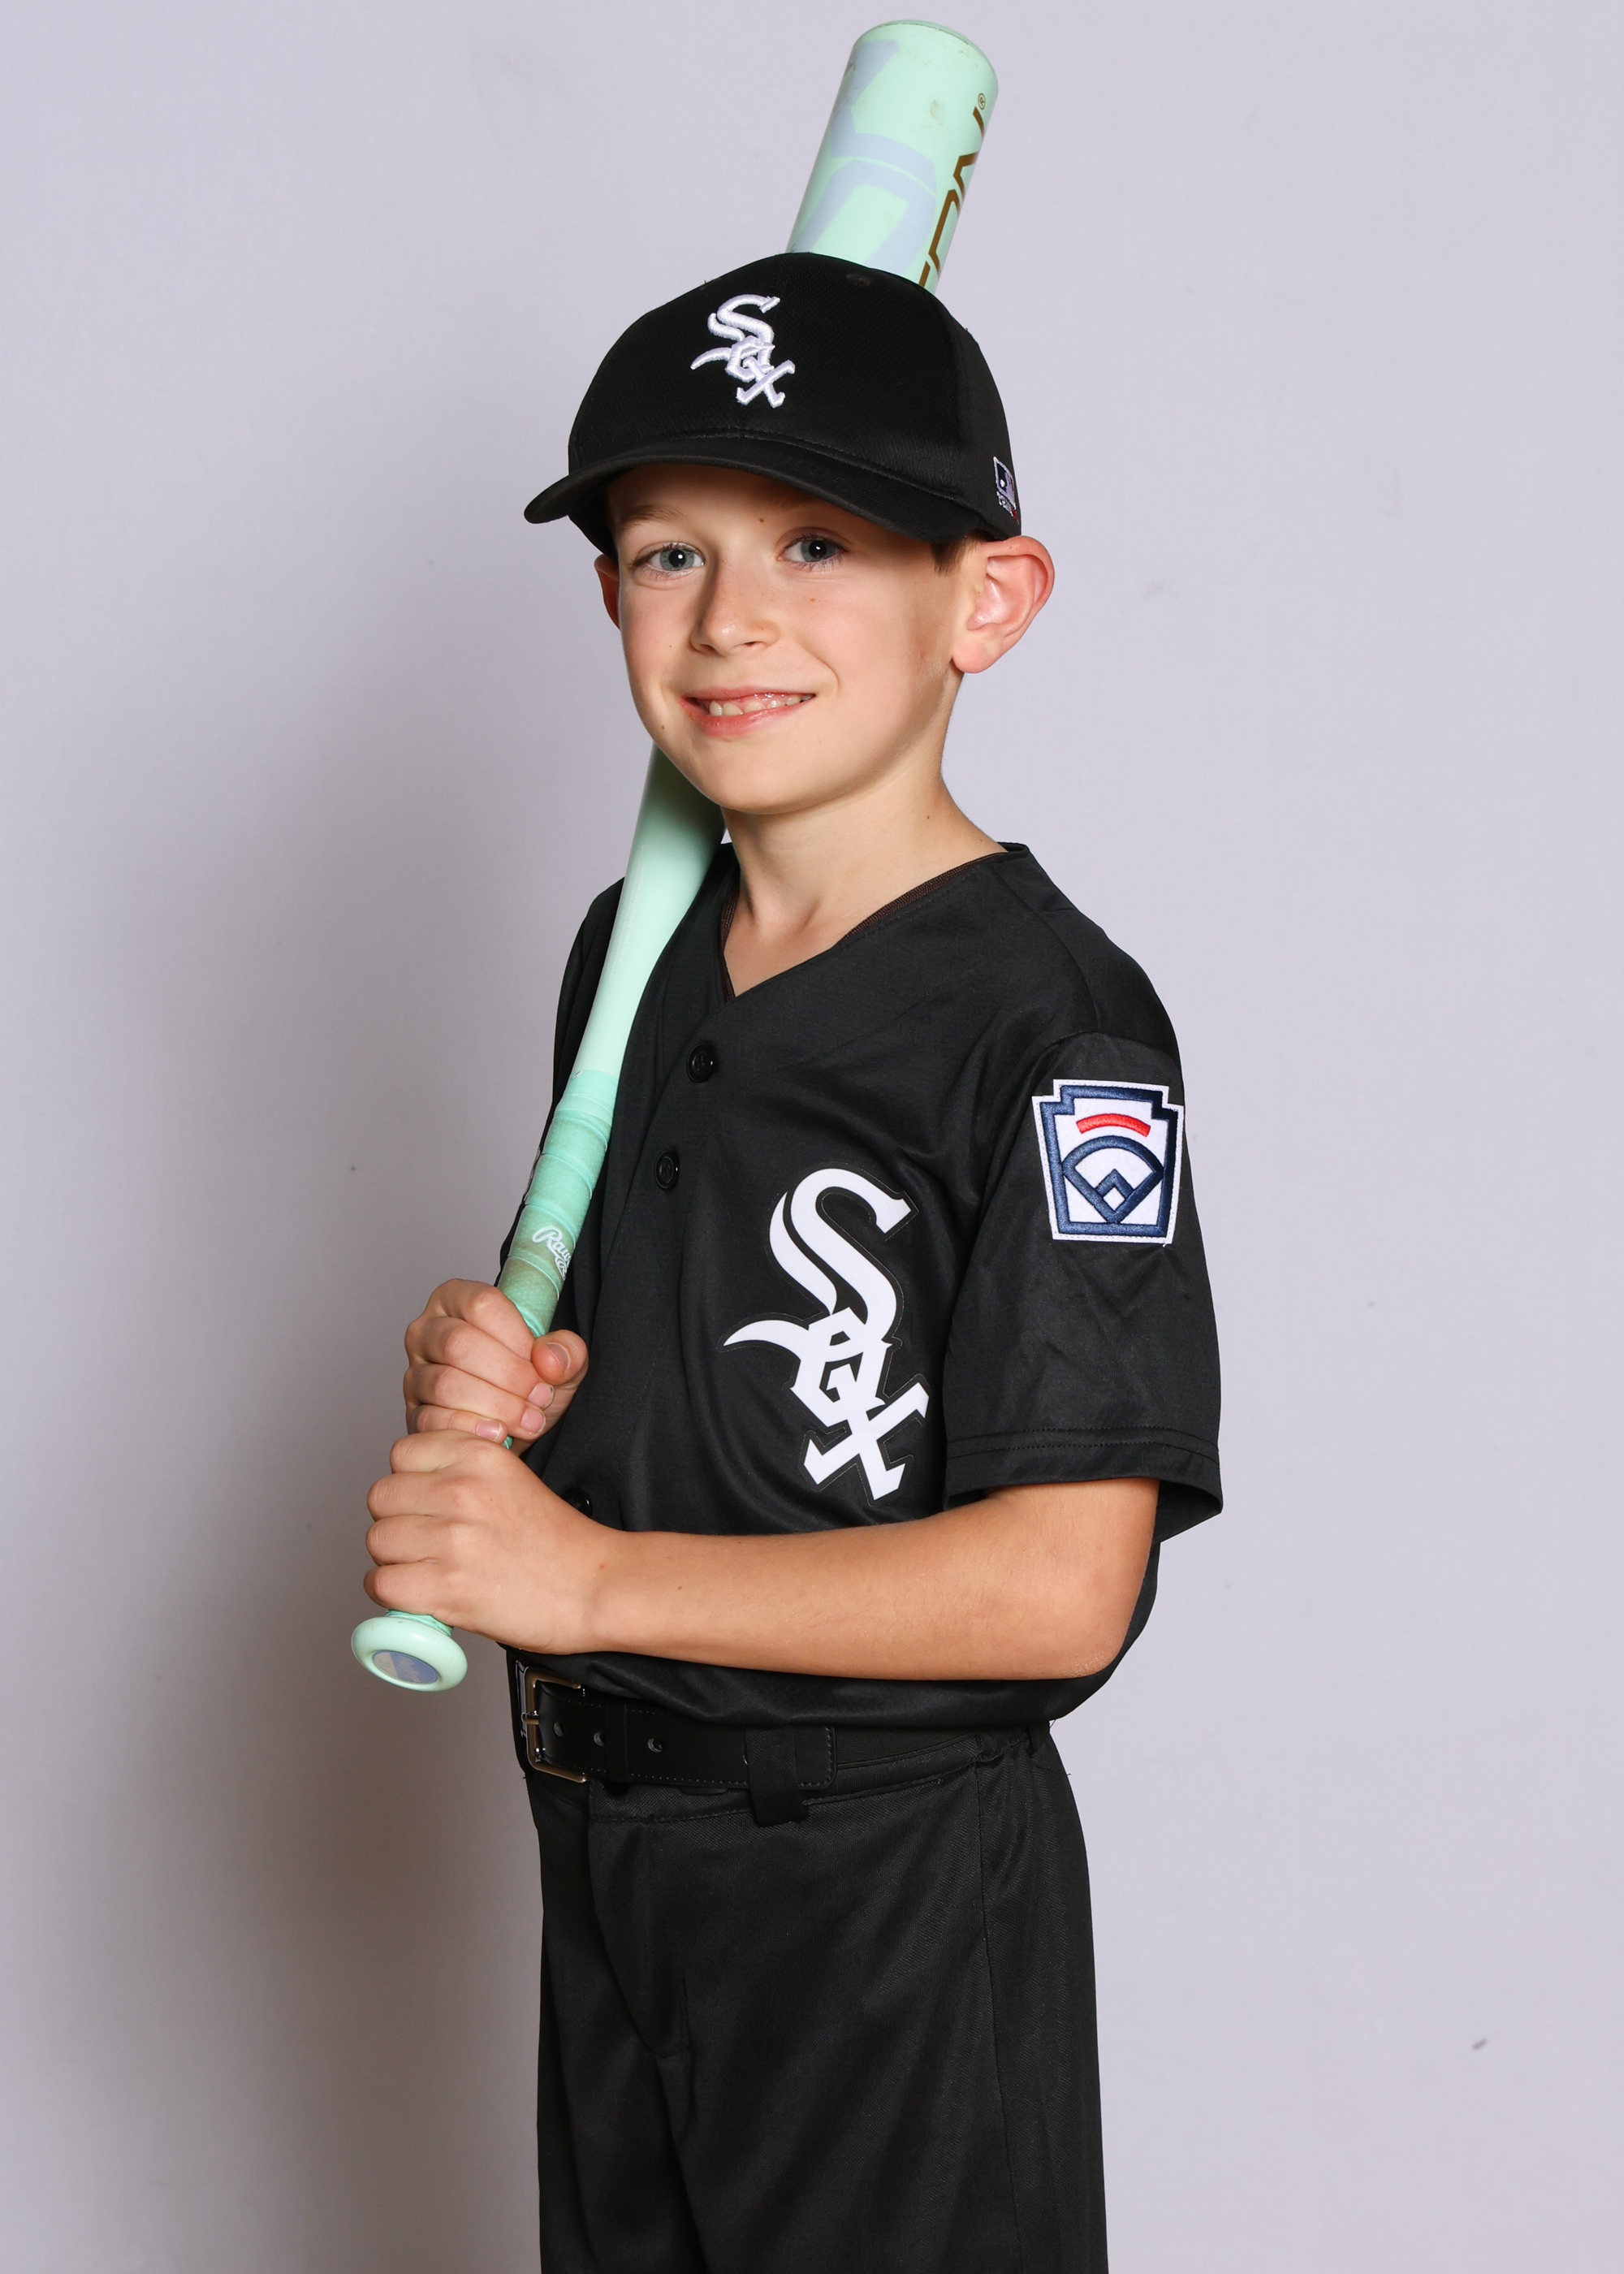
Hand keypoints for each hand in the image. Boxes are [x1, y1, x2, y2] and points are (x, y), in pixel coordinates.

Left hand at [364, 1432, 612, 1651]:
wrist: (596, 1587)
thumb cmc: (560, 1543)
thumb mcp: (513, 1480)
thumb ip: (465, 1473)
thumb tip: (415, 1490)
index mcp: (479, 1456)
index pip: (401, 1454)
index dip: (409, 1481)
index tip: (424, 1502)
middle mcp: (461, 1489)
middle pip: (381, 1498)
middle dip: (396, 1520)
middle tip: (422, 1540)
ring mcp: (451, 1538)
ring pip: (378, 1540)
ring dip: (394, 1559)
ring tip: (424, 1568)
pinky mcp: (446, 1586)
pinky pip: (382, 1583)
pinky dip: (394, 1594)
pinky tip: (418, 1593)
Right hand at [402, 1280, 587, 1448]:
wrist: (516, 1427)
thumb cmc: (529, 1383)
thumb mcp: (560, 1363)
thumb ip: (567, 1352)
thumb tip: (549, 1359)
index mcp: (457, 1300)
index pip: (482, 1304)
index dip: (517, 1338)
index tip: (543, 1366)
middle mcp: (428, 1331)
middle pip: (458, 1343)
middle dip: (508, 1375)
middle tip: (540, 1397)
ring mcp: (415, 1373)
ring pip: (445, 1383)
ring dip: (495, 1406)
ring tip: (529, 1420)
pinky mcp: (413, 1412)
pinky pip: (432, 1419)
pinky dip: (470, 1429)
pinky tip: (498, 1434)